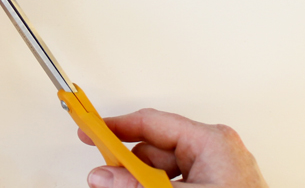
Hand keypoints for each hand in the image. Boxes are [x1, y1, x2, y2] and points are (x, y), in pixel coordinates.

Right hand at [78, 108, 268, 187]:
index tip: (91, 130)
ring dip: (140, 182)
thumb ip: (137, 186)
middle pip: (152, 149)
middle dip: (126, 166)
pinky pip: (172, 183)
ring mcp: (213, 173)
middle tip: (104, 177)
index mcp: (210, 141)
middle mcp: (212, 152)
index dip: (116, 126)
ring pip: (159, 171)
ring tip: (123, 187)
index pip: (151, 123)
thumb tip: (104, 176)